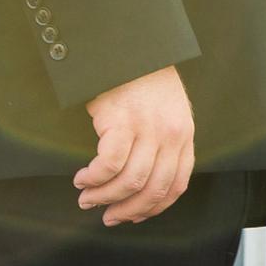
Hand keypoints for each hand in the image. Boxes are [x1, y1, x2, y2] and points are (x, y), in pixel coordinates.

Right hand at [76, 66, 194, 224]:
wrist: (129, 49)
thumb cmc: (141, 80)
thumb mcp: (165, 112)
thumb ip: (161, 142)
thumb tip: (140, 180)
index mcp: (183, 135)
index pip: (175, 185)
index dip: (152, 208)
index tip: (131, 216)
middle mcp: (171, 135)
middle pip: (153, 189)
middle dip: (127, 209)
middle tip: (107, 216)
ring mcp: (148, 128)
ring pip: (130, 180)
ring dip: (105, 196)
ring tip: (87, 197)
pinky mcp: (122, 122)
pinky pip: (108, 163)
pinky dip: (93, 177)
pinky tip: (82, 178)